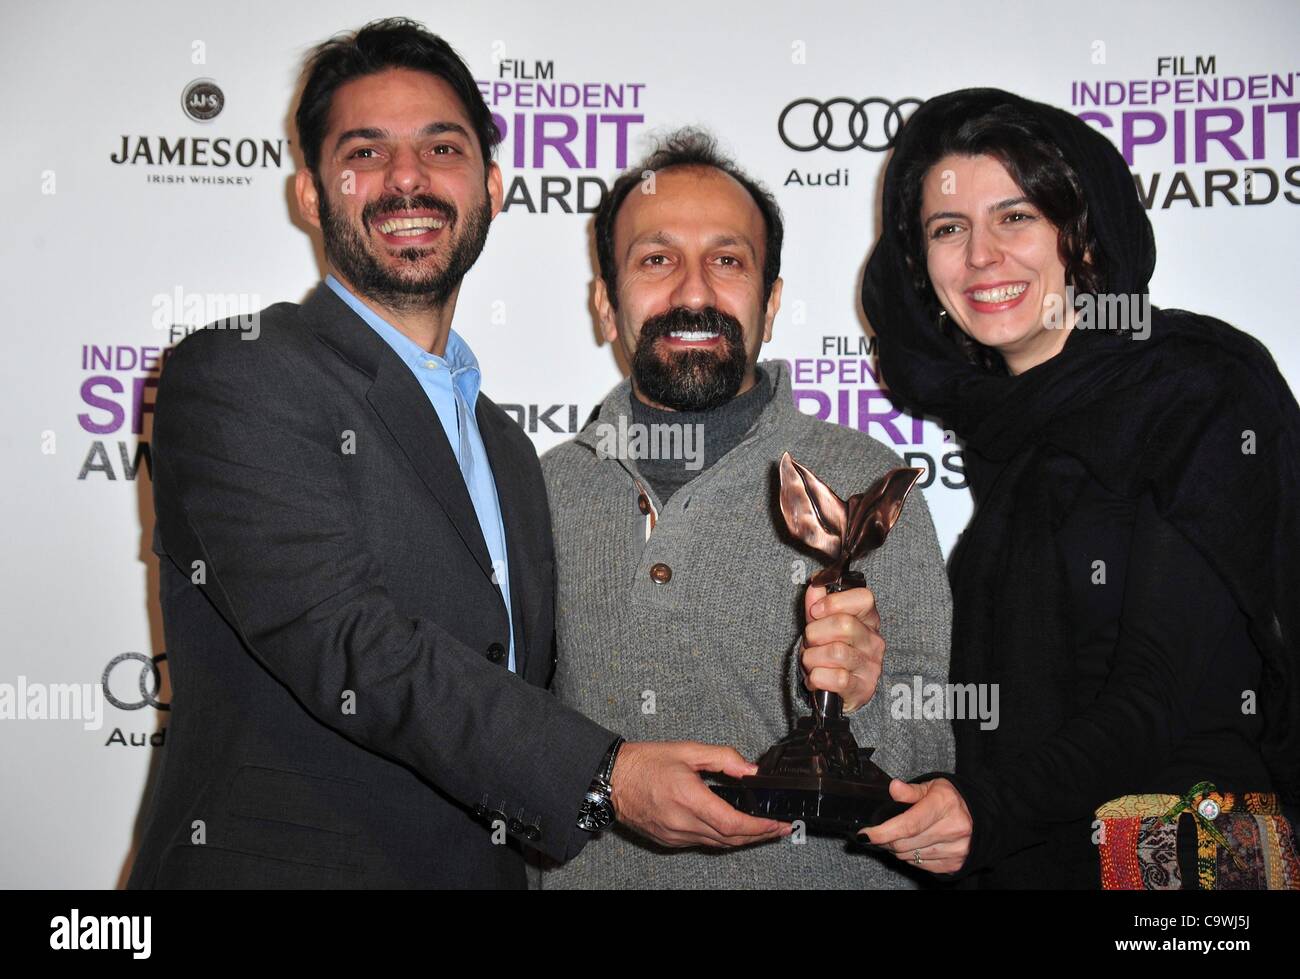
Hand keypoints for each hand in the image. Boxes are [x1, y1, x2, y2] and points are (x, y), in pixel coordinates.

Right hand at [609, 741, 790, 847]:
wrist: (612, 780)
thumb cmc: (644, 763)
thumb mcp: (687, 750)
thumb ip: (722, 757)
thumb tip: (750, 769)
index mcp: (689, 798)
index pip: (733, 824)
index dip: (760, 827)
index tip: (778, 823)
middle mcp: (682, 822)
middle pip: (731, 839)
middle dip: (760, 835)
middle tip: (779, 827)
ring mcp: (675, 835)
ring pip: (718, 844)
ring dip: (742, 839)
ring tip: (761, 829)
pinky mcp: (669, 840)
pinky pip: (703, 843)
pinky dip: (722, 838)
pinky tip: (731, 829)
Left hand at [799, 582, 884, 712]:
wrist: (837, 693)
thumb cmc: (830, 653)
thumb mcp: (821, 626)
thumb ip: (817, 604)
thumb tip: (816, 583)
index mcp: (868, 620)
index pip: (864, 598)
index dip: (834, 602)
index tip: (816, 611)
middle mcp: (874, 642)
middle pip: (844, 624)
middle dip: (815, 633)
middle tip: (811, 642)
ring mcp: (871, 666)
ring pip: (836, 652)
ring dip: (812, 658)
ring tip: (812, 662)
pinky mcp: (863, 688)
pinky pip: (835, 678)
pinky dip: (816, 678)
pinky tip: (816, 679)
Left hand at [858, 777, 971, 873]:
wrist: (981, 817)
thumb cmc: (952, 799)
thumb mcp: (932, 786)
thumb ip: (910, 790)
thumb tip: (893, 787)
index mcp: (944, 805)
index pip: (908, 824)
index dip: (883, 832)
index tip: (865, 834)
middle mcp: (952, 829)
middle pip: (906, 843)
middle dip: (886, 840)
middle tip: (880, 832)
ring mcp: (955, 849)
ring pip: (911, 856)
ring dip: (897, 849)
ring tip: (899, 836)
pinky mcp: (955, 863)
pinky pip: (922, 866)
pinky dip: (912, 857)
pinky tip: (914, 845)